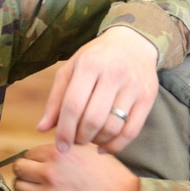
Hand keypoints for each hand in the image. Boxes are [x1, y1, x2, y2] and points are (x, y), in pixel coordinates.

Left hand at [3, 143, 139, 190]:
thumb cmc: (112, 179)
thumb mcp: (90, 150)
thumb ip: (67, 146)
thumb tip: (53, 145)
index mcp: (60, 153)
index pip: (31, 152)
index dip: (34, 158)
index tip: (36, 163)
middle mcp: (51, 171)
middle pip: (20, 168)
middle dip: (24, 171)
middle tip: (30, 175)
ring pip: (18, 186)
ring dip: (22, 187)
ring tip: (29, 189)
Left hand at [36, 26, 158, 152]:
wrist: (133, 43)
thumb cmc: (96, 59)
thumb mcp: (71, 70)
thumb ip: (56, 99)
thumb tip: (42, 128)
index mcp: (89, 65)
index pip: (73, 105)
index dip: (64, 130)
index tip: (60, 145)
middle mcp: (114, 74)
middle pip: (93, 119)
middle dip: (80, 137)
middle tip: (75, 141)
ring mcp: (133, 86)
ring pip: (112, 127)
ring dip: (96, 141)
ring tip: (89, 138)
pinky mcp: (147, 98)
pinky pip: (131, 131)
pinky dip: (116, 145)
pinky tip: (104, 146)